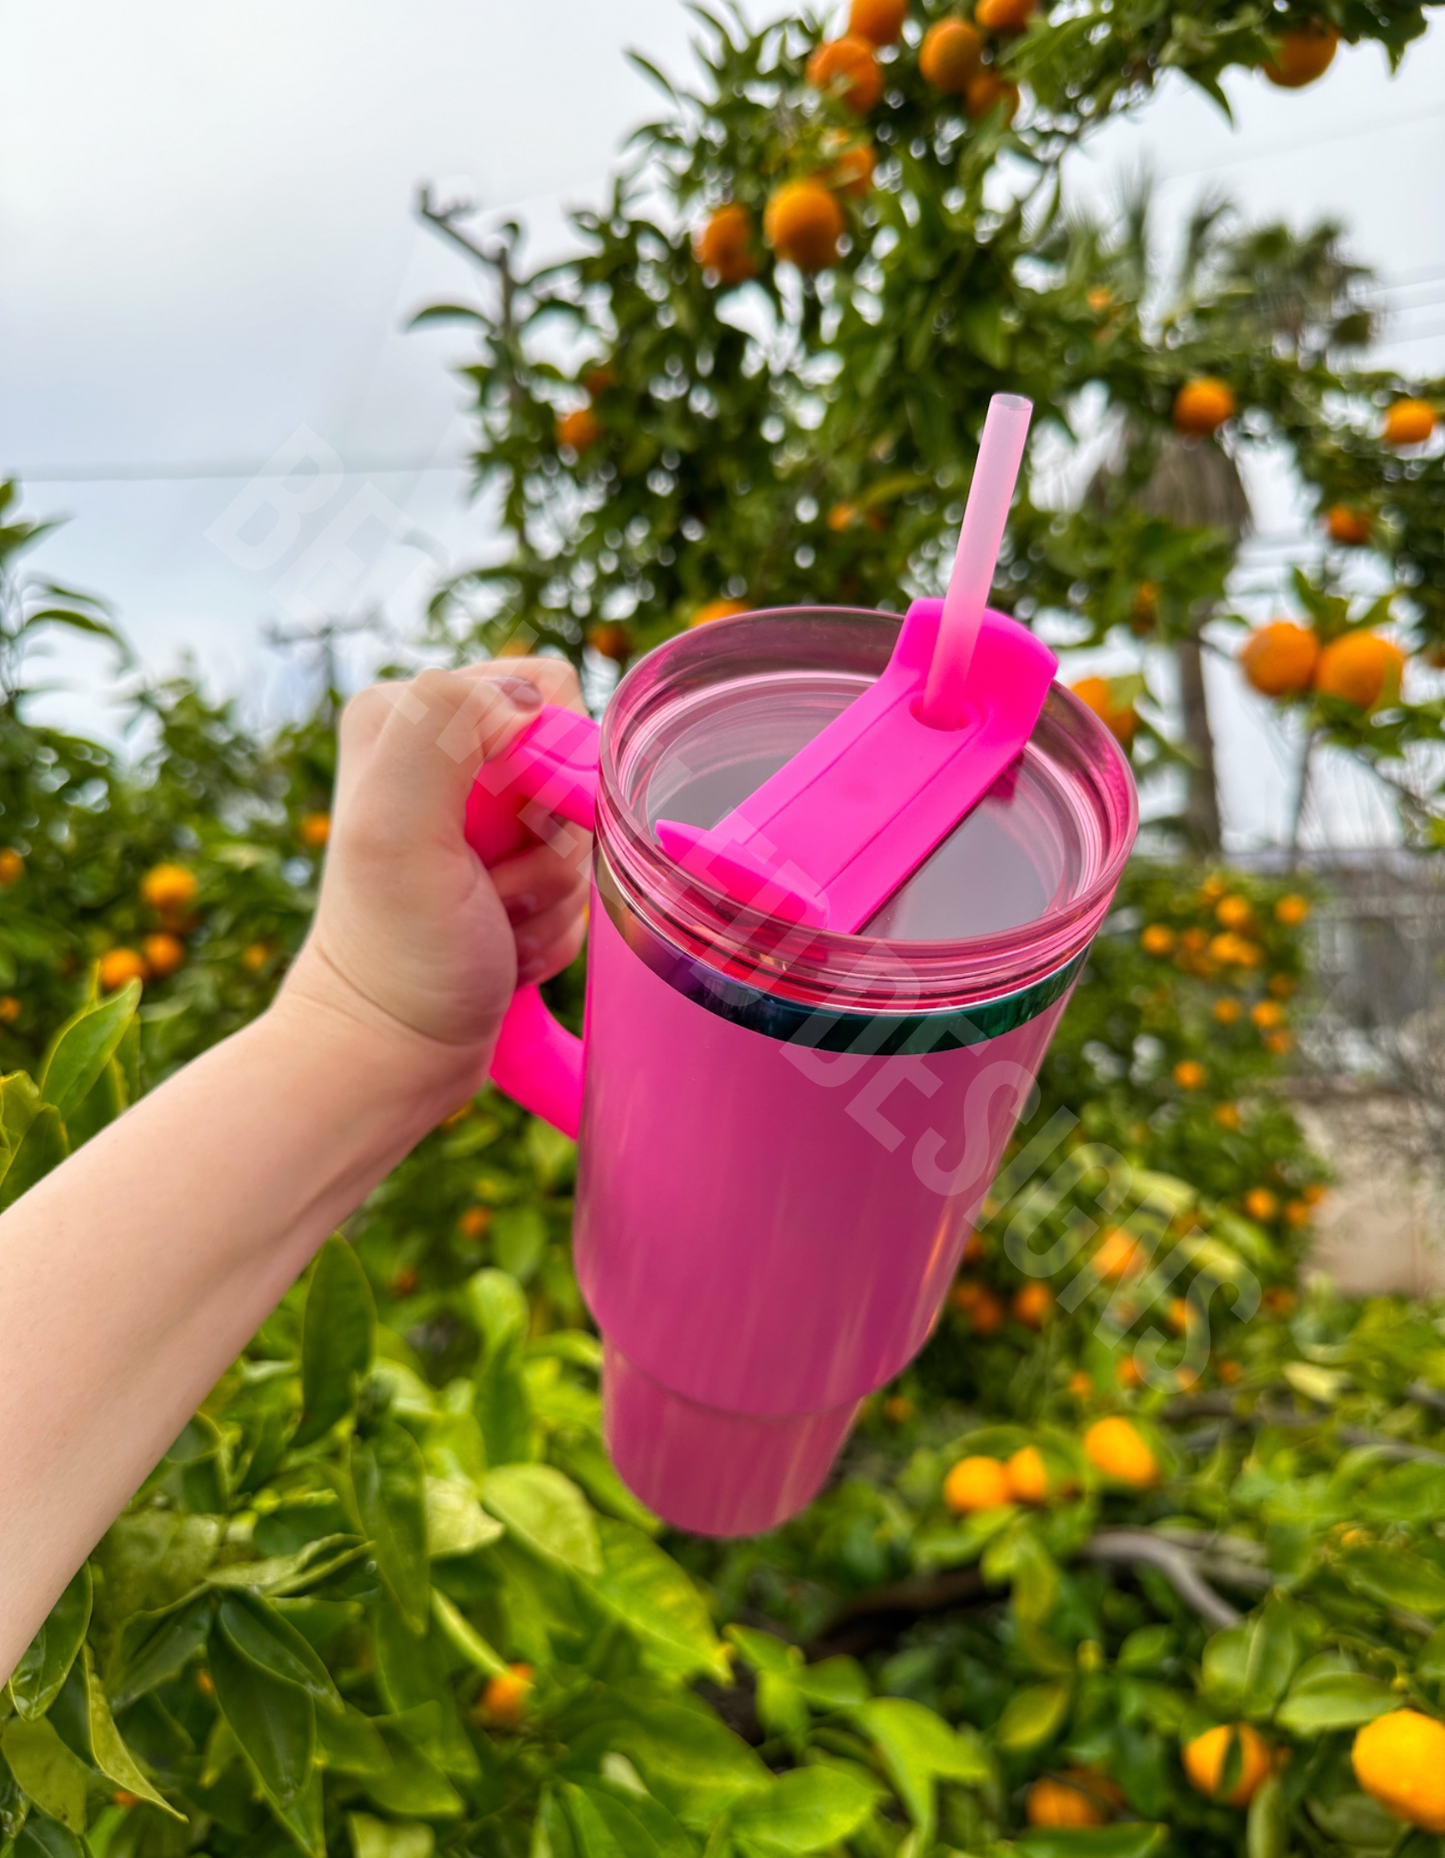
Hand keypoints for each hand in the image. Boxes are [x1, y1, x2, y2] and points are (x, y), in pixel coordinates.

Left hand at [278, 659, 590, 1104]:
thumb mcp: (395, 827)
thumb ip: (444, 727)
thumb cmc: (395, 952)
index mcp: (406, 715)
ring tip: (489, 924)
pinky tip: (500, 946)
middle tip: (489, 892)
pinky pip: (577, 881)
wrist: (392, 1051)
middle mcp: (439, 753)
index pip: (543, 692)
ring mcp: (477, 816)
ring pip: (582, 831)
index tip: (495, 836)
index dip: (548, 767)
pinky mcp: (505, 869)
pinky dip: (551, 926)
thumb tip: (526, 701)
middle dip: (550, 845)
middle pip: (572, 765)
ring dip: (549, 896)